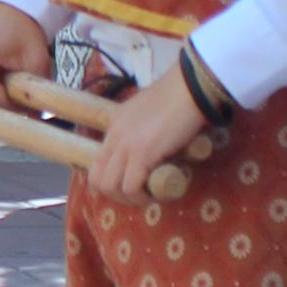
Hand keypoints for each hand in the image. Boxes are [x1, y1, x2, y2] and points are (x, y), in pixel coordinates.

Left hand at [84, 66, 215, 207]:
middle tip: (139, 195)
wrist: (189, 89)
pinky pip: (131, 187)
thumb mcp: (148, 112)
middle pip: (97, 179)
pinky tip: (157, 193)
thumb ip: (142, 127)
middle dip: (116, 194)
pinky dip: (142, 196)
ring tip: (148, 195)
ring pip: (110, 187)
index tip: (129, 185)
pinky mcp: (142, 154)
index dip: (110, 180)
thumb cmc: (177, 98)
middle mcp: (114, 137)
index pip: (96, 163)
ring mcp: (126, 145)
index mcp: (114, 126)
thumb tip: (152, 143)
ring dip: (128, 198)